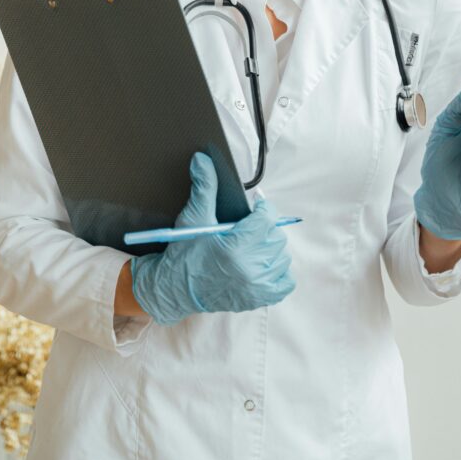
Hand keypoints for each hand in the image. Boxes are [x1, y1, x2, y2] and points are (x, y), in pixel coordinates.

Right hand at [130, 152, 294, 324]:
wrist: (175, 289)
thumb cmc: (184, 253)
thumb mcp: (194, 218)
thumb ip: (204, 187)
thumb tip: (203, 159)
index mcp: (236, 248)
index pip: (267, 218)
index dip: (262, 209)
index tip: (254, 208)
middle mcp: (250, 269)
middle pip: (276, 236)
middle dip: (264, 227)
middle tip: (247, 227)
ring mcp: (257, 288)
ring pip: (282, 257)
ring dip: (271, 248)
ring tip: (252, 244)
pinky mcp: (259, 300)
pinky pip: (286, 282)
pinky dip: (279, 272)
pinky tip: (263, 264)